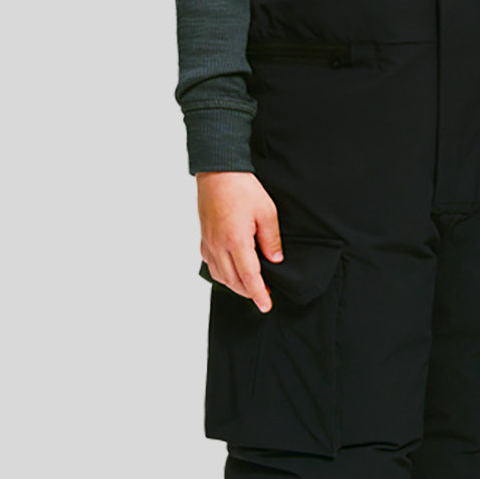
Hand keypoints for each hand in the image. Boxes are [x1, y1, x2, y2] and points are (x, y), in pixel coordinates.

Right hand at [197, 171, 283, 311]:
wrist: (218, 172)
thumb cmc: (242, 188)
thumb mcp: (266, 212)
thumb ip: (271, 240)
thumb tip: (275, 260)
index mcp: (236, 241)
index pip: (249, 277)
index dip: (259, 294)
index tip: (266, 306)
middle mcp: (219, 246)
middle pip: (233, 281)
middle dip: (249, 292)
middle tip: (264, 295)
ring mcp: (209, 243)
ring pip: (220, 276)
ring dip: (235, 285)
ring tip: (250, 285)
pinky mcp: (204, 238)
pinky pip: (211, 264)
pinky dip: (222, 274)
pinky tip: (231, 271)